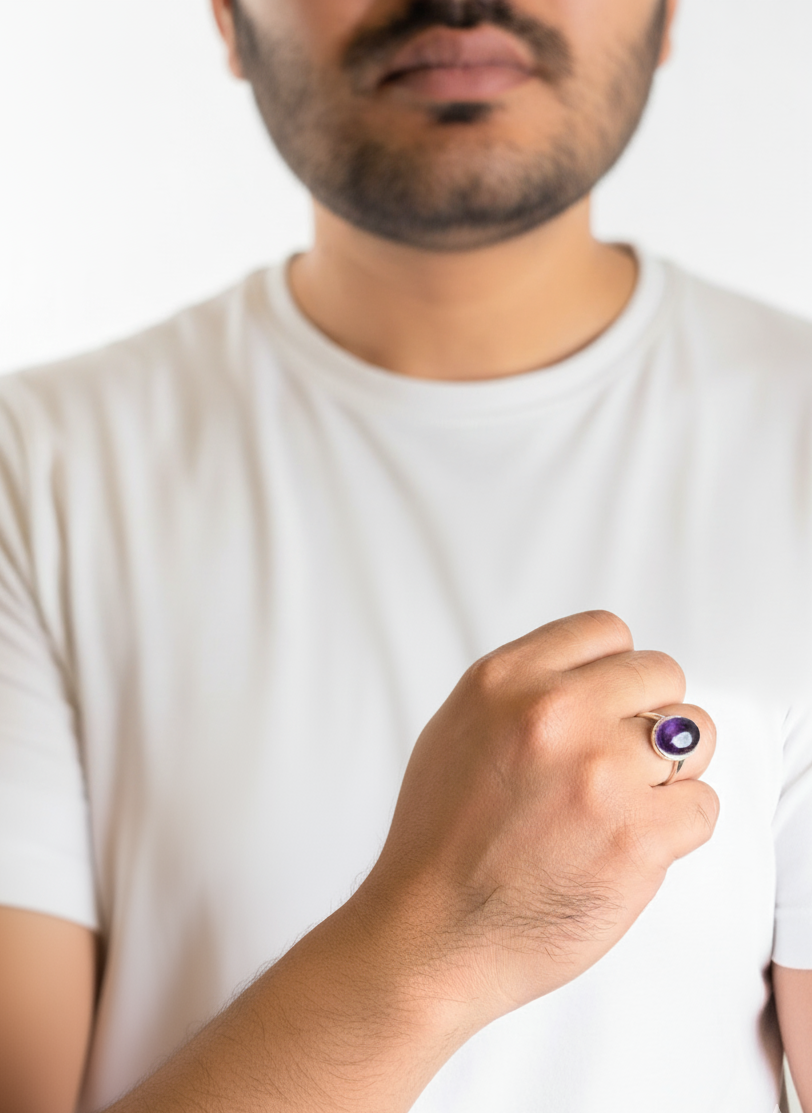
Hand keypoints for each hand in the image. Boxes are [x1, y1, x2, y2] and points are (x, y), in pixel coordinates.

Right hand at [356, 611, 717, 1027]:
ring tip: (630, 801)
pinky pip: (703, 805)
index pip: (606, 631)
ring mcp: (600, 773)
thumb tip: (591, 675)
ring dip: (672, 767)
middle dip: (648, 715)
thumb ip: (522, 691)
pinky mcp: (637, 836)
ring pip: (695, 735)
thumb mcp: (455, 729)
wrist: (431, 934)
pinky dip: (677, 828)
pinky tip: (630, 846)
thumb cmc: (438, 841)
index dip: (614, 671)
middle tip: (619, 761)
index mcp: (506, 680)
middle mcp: (555, 714)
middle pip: (661, 674)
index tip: (607, 705)